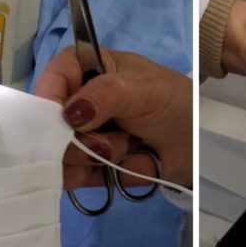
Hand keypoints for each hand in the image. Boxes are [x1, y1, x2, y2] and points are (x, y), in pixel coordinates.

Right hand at [33, 46, 192, 189]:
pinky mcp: (88, 167)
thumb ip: (106, 94)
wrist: (195, 146)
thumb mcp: (143, 88)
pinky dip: (85, 176)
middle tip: (105, 141)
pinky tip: (110, 168)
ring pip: (59, 153)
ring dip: (89, 156)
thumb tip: (70, 114)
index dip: (50, 99)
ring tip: (125, 148)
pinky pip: (70, 177)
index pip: (53, 78)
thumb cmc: (173, 103)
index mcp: (86, 69)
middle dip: (75, 137)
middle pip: (49, 122)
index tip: (63, 120)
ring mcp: (81, 137)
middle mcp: (77, 103)